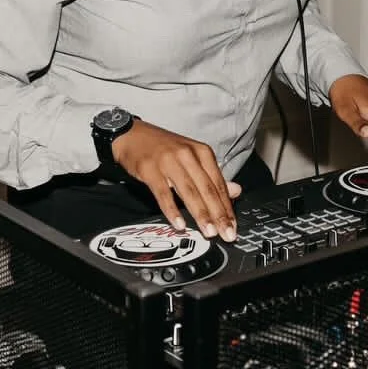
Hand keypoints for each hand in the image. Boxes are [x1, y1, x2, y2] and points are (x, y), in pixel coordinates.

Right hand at [112, 120, 240, 240]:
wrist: (132, 135)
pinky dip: (172, 210)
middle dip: (218, 214)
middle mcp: (187, 155)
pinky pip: (163, 193)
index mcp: (201, 152)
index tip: (233, 225)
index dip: (227, 207)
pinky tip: (179, 223)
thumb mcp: (192, 157)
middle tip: (226, 233)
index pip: (218, 183)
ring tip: (208, 231)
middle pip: (207, 189)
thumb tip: (235, 191)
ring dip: (200, 214)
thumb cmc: (163, 148)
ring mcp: (168, 161)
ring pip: (189, 192)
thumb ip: (212, 176)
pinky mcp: (150, 169)